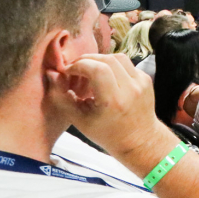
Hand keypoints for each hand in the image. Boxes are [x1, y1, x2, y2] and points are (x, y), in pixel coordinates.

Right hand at [48, 53, 174, 174]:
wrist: (139, 139)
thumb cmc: (106, 133)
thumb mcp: (79, 120)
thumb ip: (63, 97)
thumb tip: (52, 74)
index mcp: (113, 101)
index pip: (97, 69)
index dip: (79, 66)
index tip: (68, 72)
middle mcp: (130, 89)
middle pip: (107, 59)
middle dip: (87, 60)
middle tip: (76, 69)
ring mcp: (141, 82)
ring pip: (118, 57)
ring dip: (100, 59)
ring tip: (89, 71)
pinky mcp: (146, 79)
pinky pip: (126, 64)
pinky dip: (112, 66)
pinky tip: (104, 78)